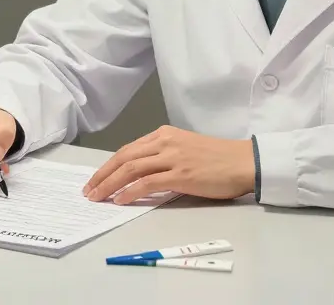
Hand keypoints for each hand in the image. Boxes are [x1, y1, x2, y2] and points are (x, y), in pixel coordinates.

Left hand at [82, 126, 255, 204]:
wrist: (244, 161)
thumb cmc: (219, 158)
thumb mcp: (186, 149)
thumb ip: (164, 157)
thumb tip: (141, 176)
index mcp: (164, 134)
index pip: (128, 149)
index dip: (109, 165)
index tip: (97, 178)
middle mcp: (165, 142)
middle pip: (124, 157)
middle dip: (102, 174)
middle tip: (89, 190)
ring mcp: (172, 157)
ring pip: (131, 168)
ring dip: (110, 184)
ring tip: (97, 197)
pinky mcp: (181, 174)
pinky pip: (147, 182)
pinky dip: (130, 191)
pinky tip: (120, 200)